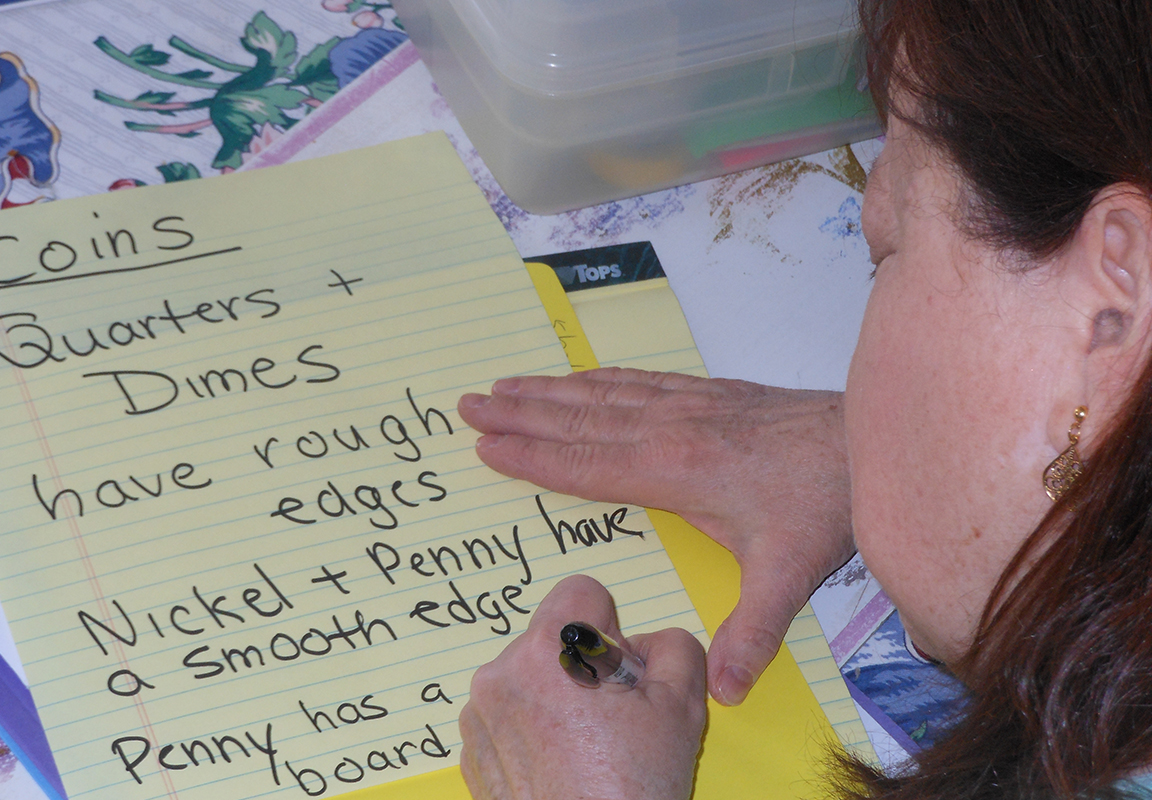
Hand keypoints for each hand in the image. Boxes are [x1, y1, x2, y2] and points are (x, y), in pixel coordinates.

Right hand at [458, 368, 854, 704]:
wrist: (866, 440)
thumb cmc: (824, 501)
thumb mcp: (789, 575)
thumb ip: (751, 632)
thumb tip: (721, 691)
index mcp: (675, 470)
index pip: (585, 465)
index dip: (531, 457)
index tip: (485, 445)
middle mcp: (671, 429)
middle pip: (578, 421)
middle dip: (519, 414)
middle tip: (469, 403)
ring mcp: (687, 405)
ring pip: (601, 394)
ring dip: (548, 390)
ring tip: (504, 384)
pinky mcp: (706, 393)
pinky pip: (635, 380)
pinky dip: (595, 378)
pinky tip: (578, 376)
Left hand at [459, 575, 706, 799]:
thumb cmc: (631, 792)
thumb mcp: (680, 707)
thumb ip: (674, 647)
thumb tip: (650, 642)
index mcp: (550, 651)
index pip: (581, 592)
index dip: (612, 627)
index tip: (619, 670)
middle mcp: (502, 674)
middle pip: (554, 638)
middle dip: (585, 665)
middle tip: (613, 720)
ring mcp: (481, 714)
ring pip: (531, 676)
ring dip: (557, 697)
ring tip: (588, 749)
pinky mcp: (472, 750)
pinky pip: (508, 715)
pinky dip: (534, 730)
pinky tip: (562, 766)